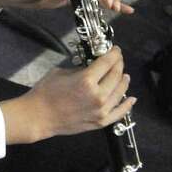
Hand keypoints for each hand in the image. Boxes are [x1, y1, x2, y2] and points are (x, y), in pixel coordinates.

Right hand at [2, 46, 134, 142]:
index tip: (116, 49)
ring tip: (125, 75)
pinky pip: (120, 112)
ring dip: (124, 81)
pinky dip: (127, 105)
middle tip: (118, 59)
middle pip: (116, 76)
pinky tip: (131, 98)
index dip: (114, 53)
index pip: (107, 62)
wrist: (39, 116)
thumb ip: (79, 70)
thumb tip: (90, 68)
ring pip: (120, 92)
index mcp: (86, 80)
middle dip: (119, 64)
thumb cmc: (45, 91)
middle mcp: (98, 95)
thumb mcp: (60, 72)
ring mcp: (102, 110)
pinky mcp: (102, 121)